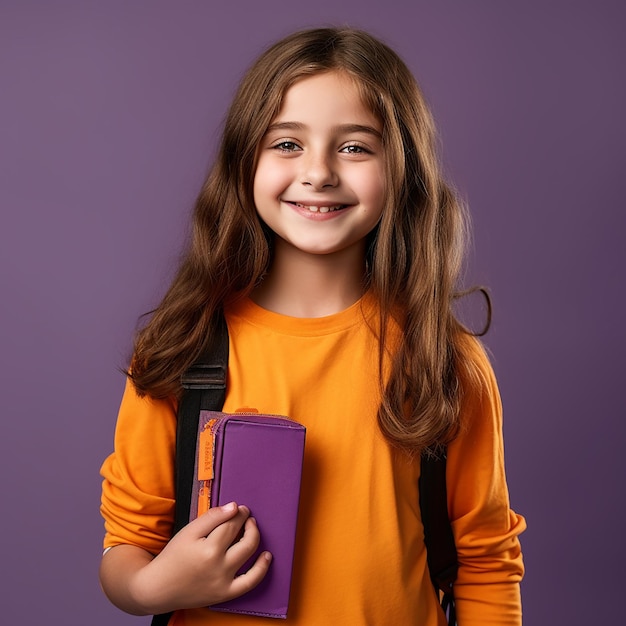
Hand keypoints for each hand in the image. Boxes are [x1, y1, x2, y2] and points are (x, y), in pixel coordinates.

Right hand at [133, 502, 271, 612]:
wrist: (159, 588)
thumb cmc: (173, 557)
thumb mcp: (189, 531)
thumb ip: (212, 517)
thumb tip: (233, 507)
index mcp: (208, 548)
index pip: (231, 524)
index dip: (238, 513)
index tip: (240, 508)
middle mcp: (219, 566)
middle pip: (243, 538)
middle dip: (248, 523)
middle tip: (247, 517)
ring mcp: (224, 582)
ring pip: (249, 555)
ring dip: (255, 538)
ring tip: (253, 529)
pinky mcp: (225, 594)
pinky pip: (250, 582)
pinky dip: (262, 569)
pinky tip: (267, 556)